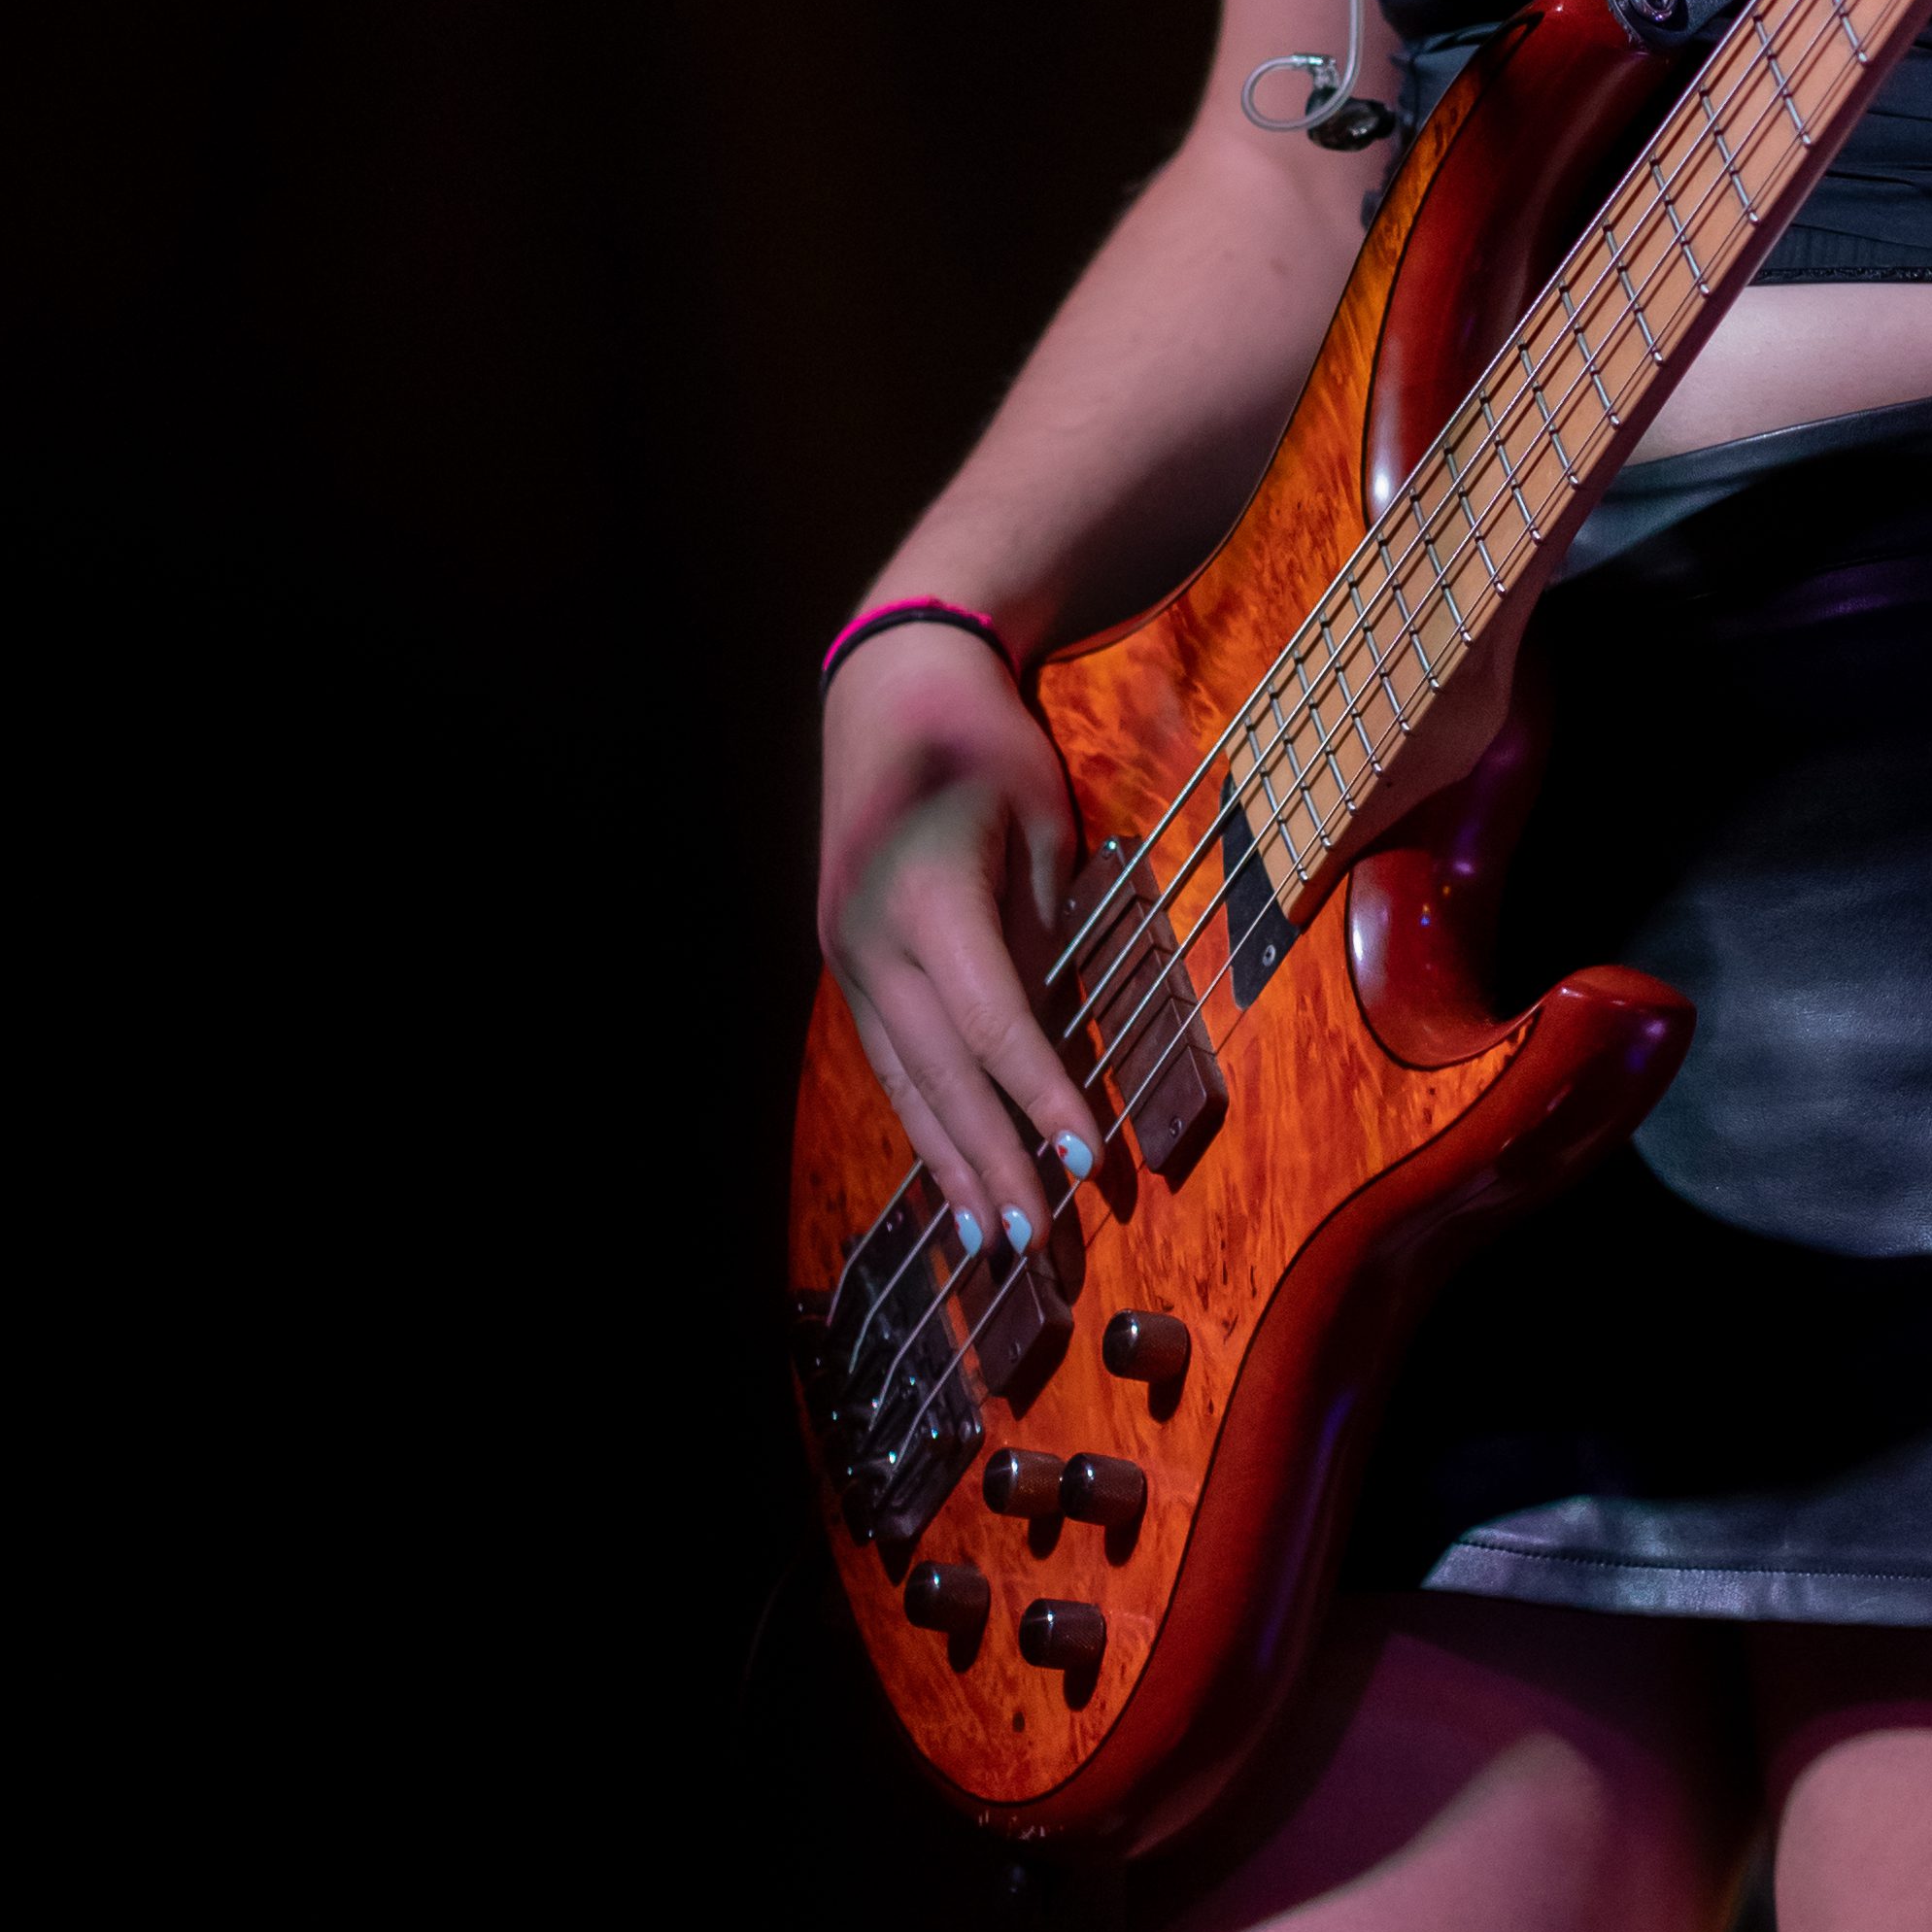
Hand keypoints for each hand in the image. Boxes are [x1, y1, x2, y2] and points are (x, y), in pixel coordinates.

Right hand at [816, 626, 1099, 1251]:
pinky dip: (923, 1116)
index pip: (996, 1025)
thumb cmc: (988, 747)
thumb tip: (1050, 1034)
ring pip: (904, 1078)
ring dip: (950, 1159)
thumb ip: (1045, 933)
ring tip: (990, 1237)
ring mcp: (848, 954)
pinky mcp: (846, 960)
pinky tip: (949, 1167)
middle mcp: (873, 940)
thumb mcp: (1044, 826)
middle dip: (993, 1161)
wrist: (892, 689)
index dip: (1041, 1101)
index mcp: (931, 902)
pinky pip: (890, 1055)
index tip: (1085, 1165)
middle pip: (942, 1072)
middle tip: (1036, 1243)